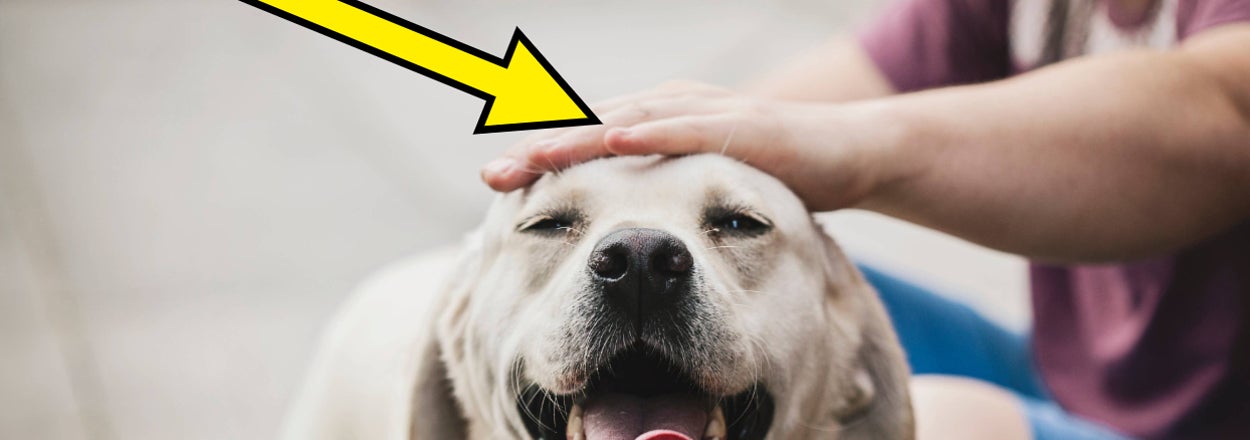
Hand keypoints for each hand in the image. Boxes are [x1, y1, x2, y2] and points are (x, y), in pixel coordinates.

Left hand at [480, 81, 906, 210]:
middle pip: (591, 127)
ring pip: (626, 123)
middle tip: (492, 176)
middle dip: (540, 150)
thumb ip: (663, 194)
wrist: (848, 153)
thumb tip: (622, 229)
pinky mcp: (739, 126)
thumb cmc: (773, 171)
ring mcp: (702, 113)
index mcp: (657, 121)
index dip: (541, 159)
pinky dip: (645, 134)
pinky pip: (684, 130)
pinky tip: (610, 142)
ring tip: (532, 158)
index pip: (587, 139)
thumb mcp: (704, 185)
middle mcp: (670, 108)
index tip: (495, 184)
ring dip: (576, 140)